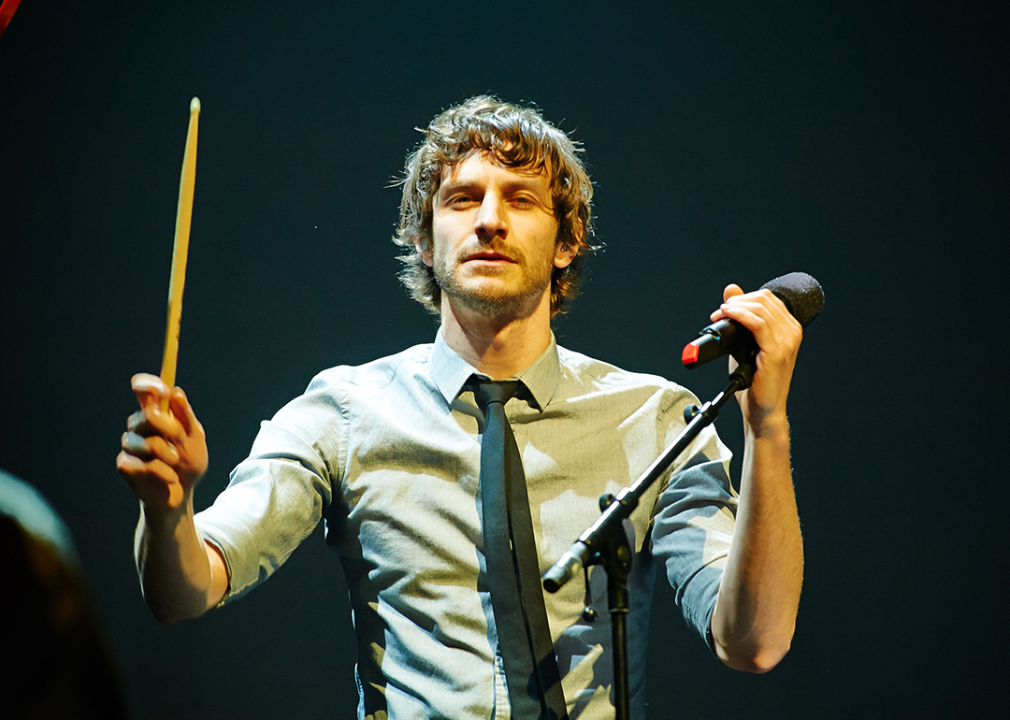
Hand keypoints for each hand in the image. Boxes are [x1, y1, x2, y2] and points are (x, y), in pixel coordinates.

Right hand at [117, 374, 208, 513]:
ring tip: (176, 462)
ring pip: (147, 442)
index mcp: (156, 412)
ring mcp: (130, 444)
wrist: (181, 493)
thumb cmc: (189, 461)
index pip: (143, 389)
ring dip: (168, 453)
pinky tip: (170, 478)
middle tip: (180, 438)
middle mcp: (139, 425)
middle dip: (171, 428)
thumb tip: (176, 392)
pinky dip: (164, 472)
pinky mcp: (124, 464)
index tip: (163, 390)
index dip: (148, 384)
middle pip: (147, 415)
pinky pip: (144, 464)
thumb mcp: (195, 437)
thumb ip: (186, 416)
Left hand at [710, 284, 802, 435]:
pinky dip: (740, 315)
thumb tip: (731, 290)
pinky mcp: (777, 352)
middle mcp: (792, 331)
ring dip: (735, 307)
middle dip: (737, 301)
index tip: (724, 308)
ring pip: (760, 308)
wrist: (762, 410)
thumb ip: (741, 317)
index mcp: (788, 328)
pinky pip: (758, 324)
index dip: (743, 297)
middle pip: (764, 298)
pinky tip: (728, 315)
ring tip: (720, 315)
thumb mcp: (744, 342)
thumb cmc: (754, 381)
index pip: (767, 298)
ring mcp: (787, 341)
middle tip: (720, 312)